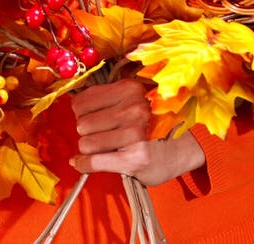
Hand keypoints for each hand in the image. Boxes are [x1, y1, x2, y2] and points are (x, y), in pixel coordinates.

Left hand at [69, 77, 204, 185]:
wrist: (180, 147)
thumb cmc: (151, 123)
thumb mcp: (133, 99)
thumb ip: (107, 97)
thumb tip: (72, 104)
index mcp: (130, 89)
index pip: (82, 101)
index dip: (80, 112)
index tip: (87, 116)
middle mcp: (133, 108)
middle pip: (82, 123)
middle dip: (86, 131)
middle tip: (99, 134)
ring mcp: (134, 133)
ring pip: (86, 143)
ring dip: (89, 148)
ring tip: (103, 146)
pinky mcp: (134, 158)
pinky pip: (94, 162)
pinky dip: (83, 164)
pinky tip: (81, 163)